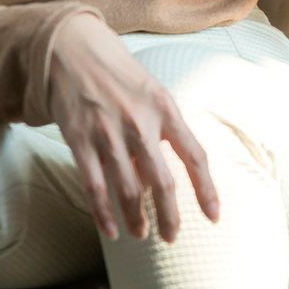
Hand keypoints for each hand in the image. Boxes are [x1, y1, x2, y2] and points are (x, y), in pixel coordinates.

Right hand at [46, 13, 219, 241]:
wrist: (74, 51)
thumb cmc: (120, 77)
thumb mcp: (153, 94)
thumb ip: (163, 130)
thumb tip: (169, 171)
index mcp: (166, 109)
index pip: (195, 156)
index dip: (207, 189)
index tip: (214, 216)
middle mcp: (141, 124)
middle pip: (163, 182)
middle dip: (170, 216)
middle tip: (172, 237)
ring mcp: (108, 134)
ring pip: (128, 190)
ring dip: (137, 219)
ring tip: (142, 235)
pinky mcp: (79, 141)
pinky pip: (94, 186)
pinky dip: (103, 214)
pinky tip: (111, 231)